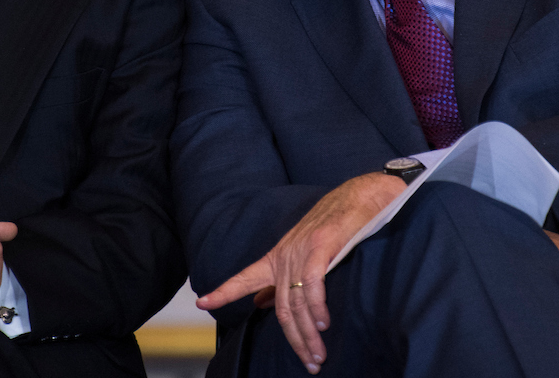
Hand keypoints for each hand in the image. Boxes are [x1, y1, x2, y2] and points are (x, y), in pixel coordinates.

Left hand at [197, 173, 402, 373]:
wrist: (357, 198)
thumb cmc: (333, 227)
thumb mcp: (302, 254)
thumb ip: (281, 280)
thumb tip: (260, 303)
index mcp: (276, 258)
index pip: (244, 278)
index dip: (223, 292)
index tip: (202, 302)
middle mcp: (284, 257)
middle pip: (282, 309)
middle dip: (295, 340)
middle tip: (310, 363)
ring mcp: (301, 252)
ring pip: (298, 303)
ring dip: (309, 334)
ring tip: (319, 355)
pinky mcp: (321, 248)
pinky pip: (313, 285)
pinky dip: (317, 307)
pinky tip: (323, 324)